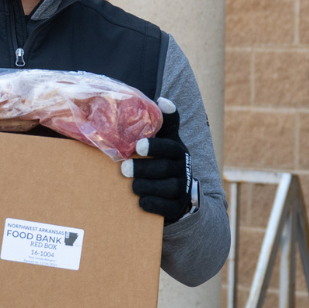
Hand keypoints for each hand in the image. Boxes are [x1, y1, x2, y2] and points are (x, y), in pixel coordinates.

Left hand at [121, 98, 195, 224]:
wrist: (176, 193)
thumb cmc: (163, 161)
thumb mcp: (167, 140)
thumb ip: (165, 122)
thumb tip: (162, 100)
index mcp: (178, 150)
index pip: (169, 147)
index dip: (155, 146)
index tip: (138, 146)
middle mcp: (184, 169)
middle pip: (164, 168)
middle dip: (142, 169)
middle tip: (124, 169)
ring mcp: (182, 189)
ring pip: (163, 188)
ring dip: (143, 186)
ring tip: (132, 185)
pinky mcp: (177, 207)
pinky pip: (164, 207)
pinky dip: (150, 203)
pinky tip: (141, 200)